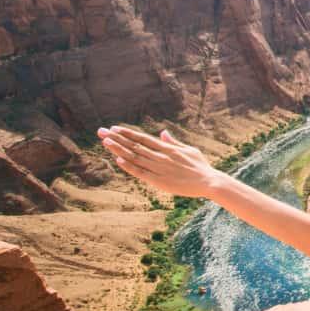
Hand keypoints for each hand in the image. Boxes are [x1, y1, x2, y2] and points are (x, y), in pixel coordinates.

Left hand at [97, 126, 223, 197]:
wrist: (209, 182)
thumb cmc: (201, 167)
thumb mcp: (189, 150)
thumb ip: (173, 142)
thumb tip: (163, 133)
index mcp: (167, 148)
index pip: (142, 138)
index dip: (127, 133)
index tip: (114, 128)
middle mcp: (161, 156)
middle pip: (134, 145)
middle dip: (116, 138)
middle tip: (101, 131)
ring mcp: (159, 168)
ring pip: (134, 157)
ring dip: (119, 149)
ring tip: (105, 142)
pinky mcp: (159, 180)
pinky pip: (141, 172)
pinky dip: (130, 166)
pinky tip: (119, 160)